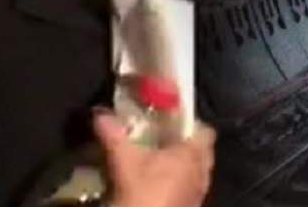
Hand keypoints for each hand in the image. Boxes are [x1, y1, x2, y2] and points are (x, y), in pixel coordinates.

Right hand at [94, 114, 215, 206]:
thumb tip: (101, 114)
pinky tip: (159, 188)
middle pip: (202, 152)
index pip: (206, 131)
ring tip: (159, 164)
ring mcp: (198, 193)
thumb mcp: (124, 161)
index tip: (173, 121)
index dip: (192, 124)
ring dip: (183, 167)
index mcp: (193, 154)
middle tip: (164, 141)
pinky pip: (190, 191)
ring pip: (196, 173)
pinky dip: (179, 186)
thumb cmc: (143, 193)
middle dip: (186, 145)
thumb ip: (114, 135)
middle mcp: (202, 172)